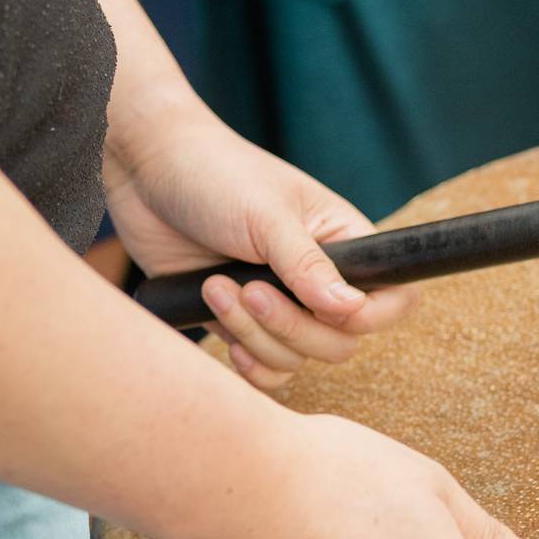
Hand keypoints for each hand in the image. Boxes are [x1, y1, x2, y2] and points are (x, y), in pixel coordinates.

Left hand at [103, 94, 415, 390]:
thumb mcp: (266, 216)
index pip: (393, 297)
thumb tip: (352, 311)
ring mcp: (281, 305)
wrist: (145, 169)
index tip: (328, 308)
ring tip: (215, 287)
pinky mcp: (241, 323)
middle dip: (294, 328)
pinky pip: (265, 369)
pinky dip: (248, 363)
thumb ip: (309, 267)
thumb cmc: (214, 173)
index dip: (372, 316)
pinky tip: (222, 331)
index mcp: (343, 242)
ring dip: (256, 335)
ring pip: (298, 359)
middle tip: (252, 292)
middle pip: (342, 342)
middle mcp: (318, 278)